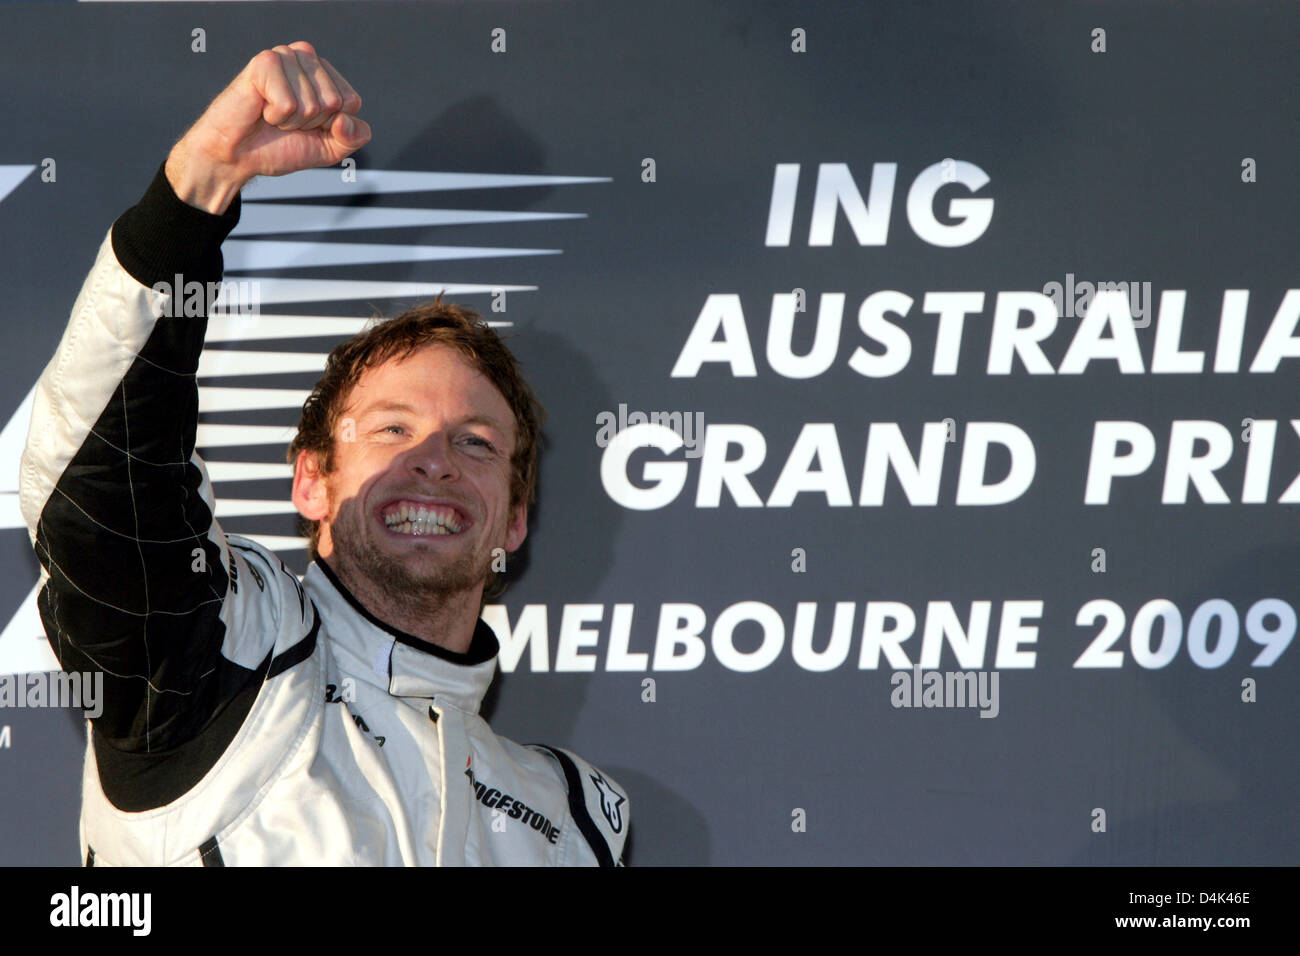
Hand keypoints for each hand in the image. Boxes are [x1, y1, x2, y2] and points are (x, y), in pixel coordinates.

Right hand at [165, 41, 371, 213]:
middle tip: (286, 121)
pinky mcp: (264, 62)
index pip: (352, 102)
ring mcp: (285, 56)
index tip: (307, 125)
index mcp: (324, 73)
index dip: (332, 125)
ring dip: (291, 121)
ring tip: (272, 115)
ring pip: (312, 103)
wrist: (237, 156)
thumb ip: (353, 138)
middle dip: (311, 123)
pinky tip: (261, 109)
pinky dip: (276, 116)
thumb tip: (345, 120)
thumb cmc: (279, 147)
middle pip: (334, 102)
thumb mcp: (329, 149)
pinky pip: (288, 103)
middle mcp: (306, 57)